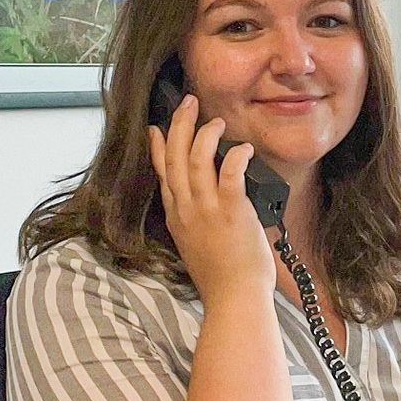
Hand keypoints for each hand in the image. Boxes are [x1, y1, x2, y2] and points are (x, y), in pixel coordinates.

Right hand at [148, 93, 274, 304]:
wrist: (233, 298)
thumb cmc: (222, 278)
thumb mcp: (195, 246)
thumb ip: (195, 222)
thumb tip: (203, 204)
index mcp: (177, 217)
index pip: (162, 173)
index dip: (158, 147)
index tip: (157, 128)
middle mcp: (186, 209)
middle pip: (174, 157)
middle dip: (179, 125)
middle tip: (188, 103)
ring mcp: (206, 209)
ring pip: (196, 159)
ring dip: (205, 135)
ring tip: (216, 121)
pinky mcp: (231, 210)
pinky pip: (229, 172)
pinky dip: (234, 155)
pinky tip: (243, 147)